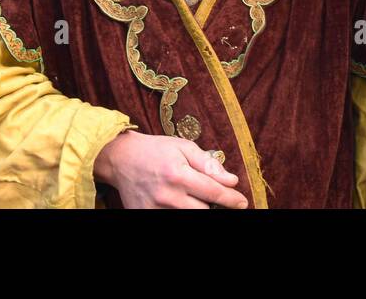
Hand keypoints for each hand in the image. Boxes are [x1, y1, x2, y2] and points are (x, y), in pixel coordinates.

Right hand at [93, 132, 247, 208]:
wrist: (122, 159)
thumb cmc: (156, 150)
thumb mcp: (184, 148)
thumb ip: (209, 163)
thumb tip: (231, 180)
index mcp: (178, 174)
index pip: (213, 192)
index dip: (231, 199)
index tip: (242, 202)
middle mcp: (167, 195)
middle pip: (204, 210)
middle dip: (213, 203)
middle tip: (212, 194)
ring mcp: (155, 209)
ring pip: (190, 216)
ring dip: (197, 207)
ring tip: (190, 194)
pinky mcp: (145, 215)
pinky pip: (172, 218)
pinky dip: (180, 210)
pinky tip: (179, 200)